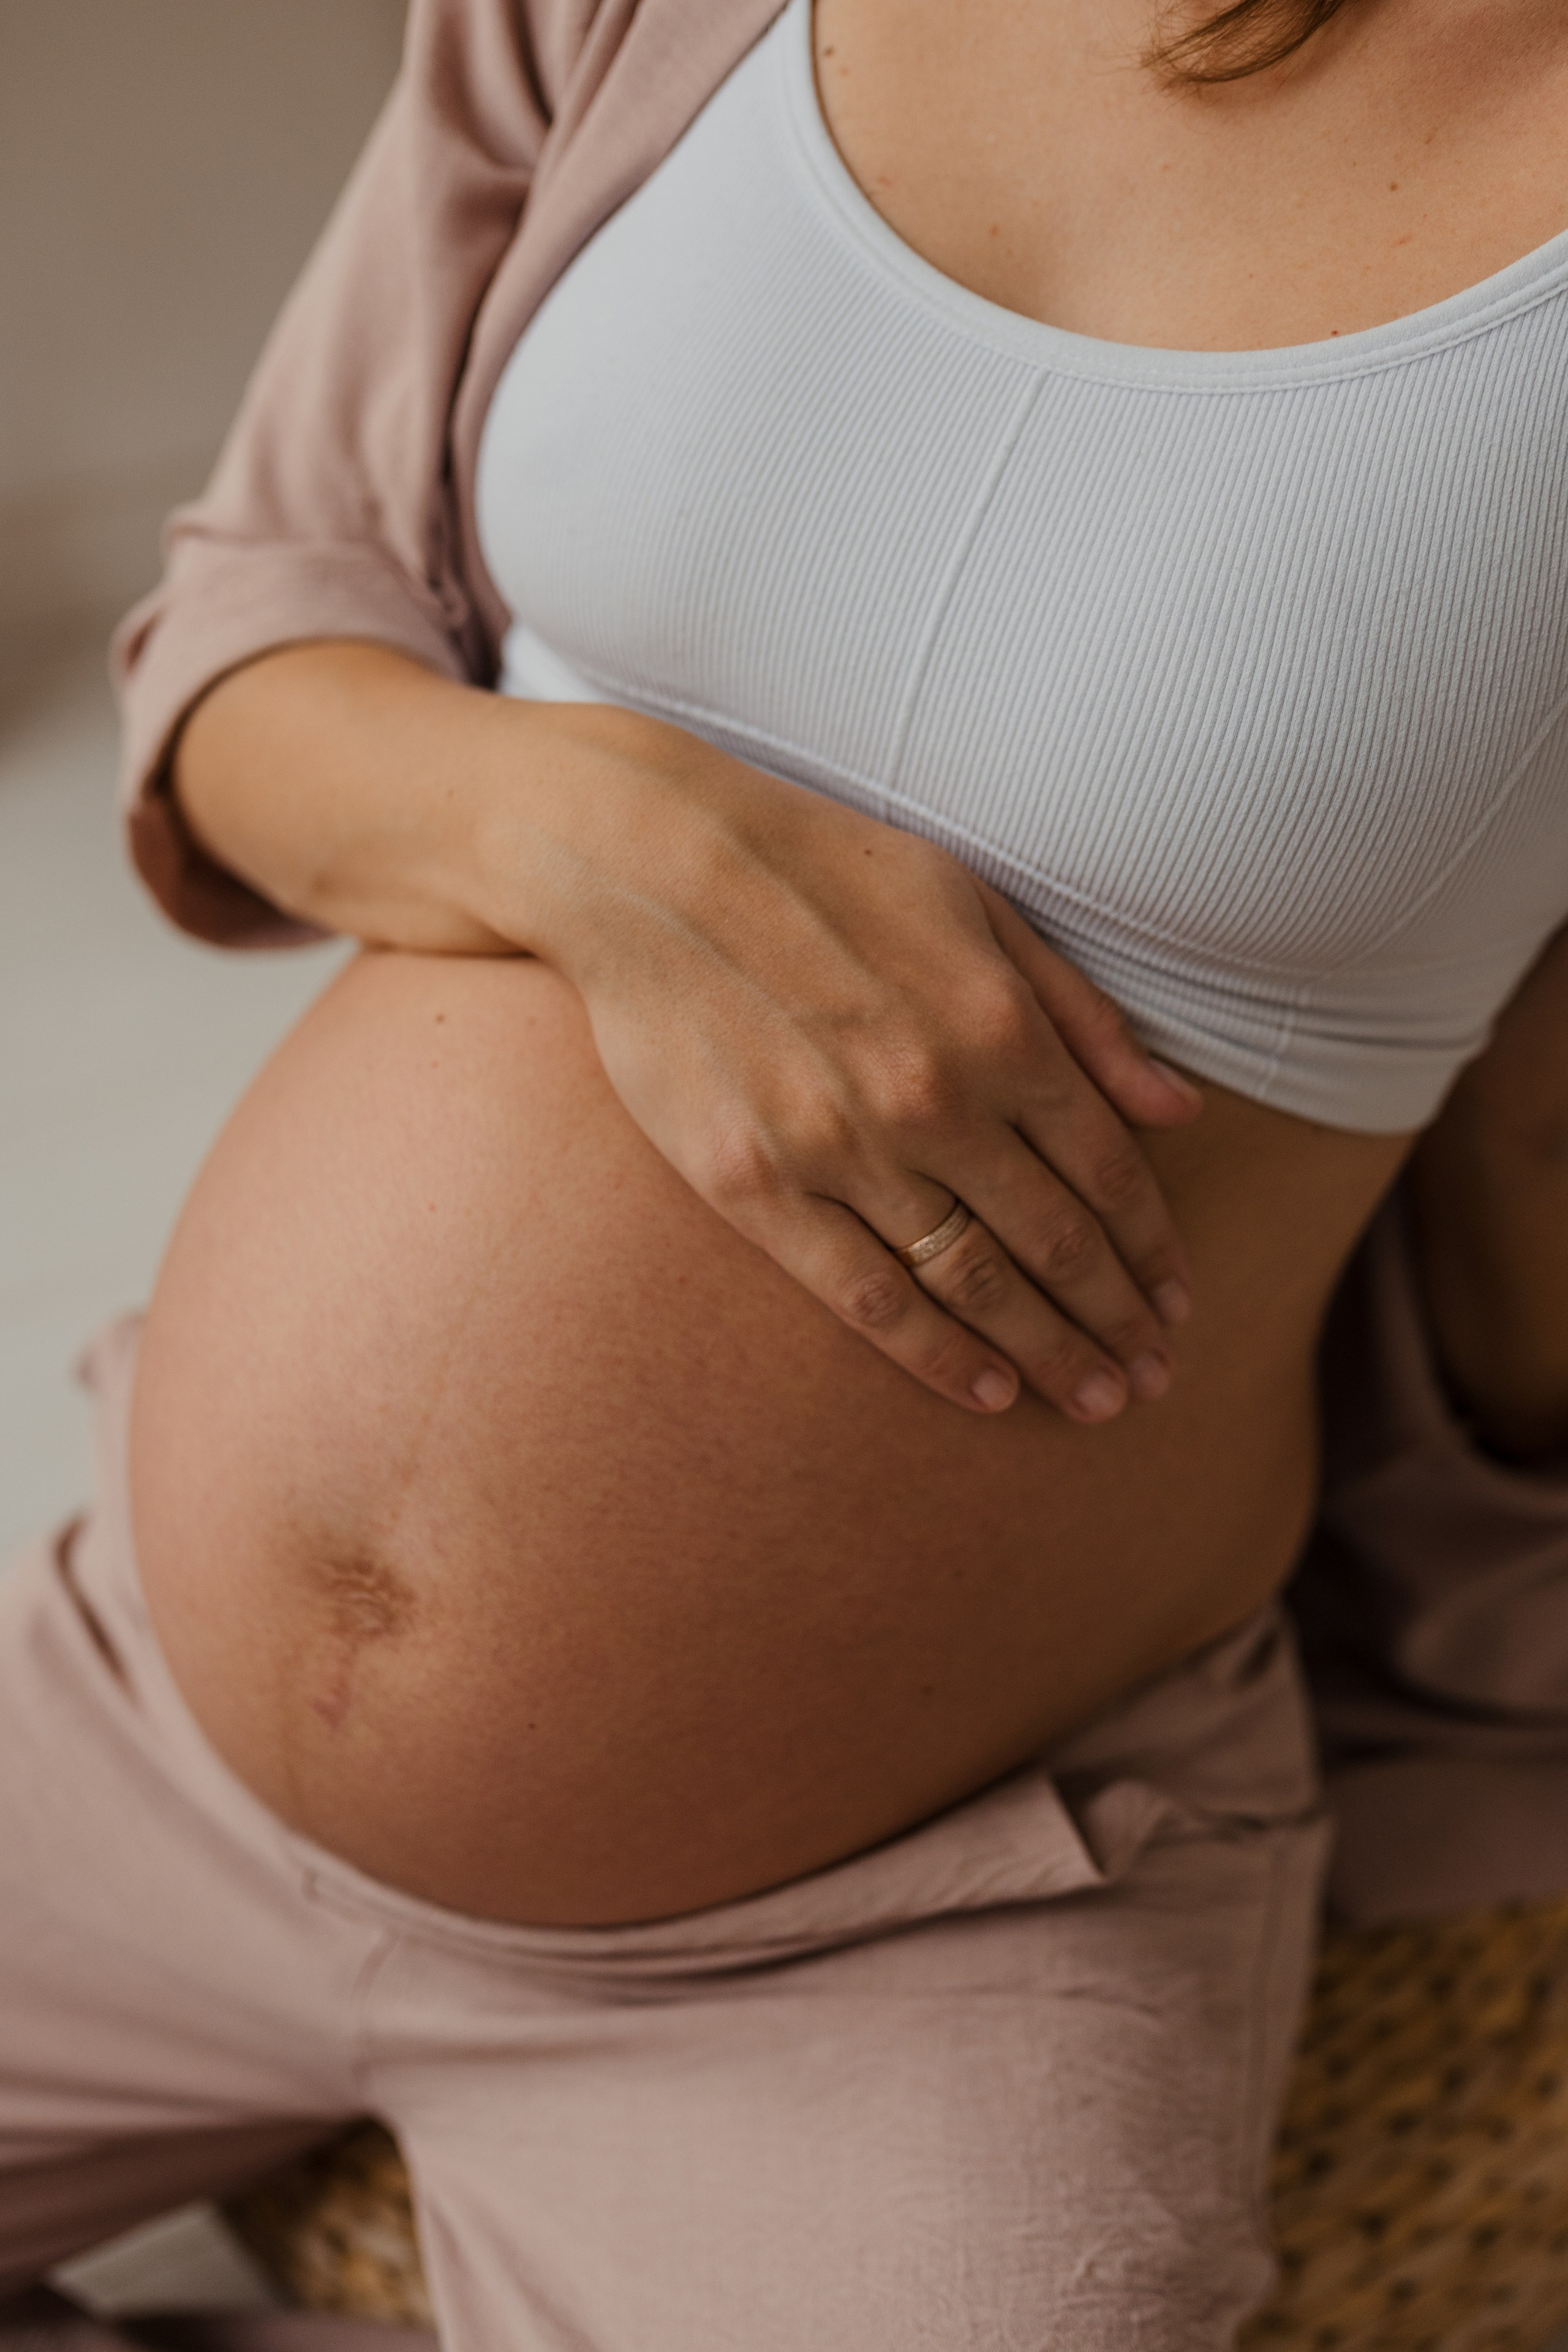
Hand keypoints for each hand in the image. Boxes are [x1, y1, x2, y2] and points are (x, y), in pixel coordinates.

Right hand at [513, 710, 1201, 1419]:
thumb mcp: (978, 908)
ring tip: (1097, 1401)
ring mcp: (843, 1150)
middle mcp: (936, 1099)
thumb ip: (1083, 1016)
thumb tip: (1181, 1110)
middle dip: (1118, 1320)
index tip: (1178, 1302)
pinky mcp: (757, 1187)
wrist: (650, 865)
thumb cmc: (824, 869)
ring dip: (1049, 1352)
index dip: (1153, 1250)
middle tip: (1154, 1379)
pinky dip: (936, 1354)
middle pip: (1057, 1242)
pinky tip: (987, 1393)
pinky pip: (865, 1296)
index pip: (1108, 1170)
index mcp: (1000, 1027)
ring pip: (975, 1283)